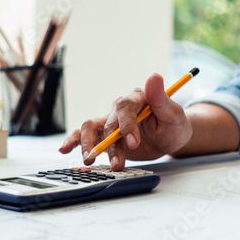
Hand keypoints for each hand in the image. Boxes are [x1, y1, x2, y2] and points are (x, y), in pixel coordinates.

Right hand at [59, 74, 192, 168]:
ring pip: (91, 128)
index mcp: (137, 98)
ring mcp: (110, 120)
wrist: (169, 138)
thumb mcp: (174, 115)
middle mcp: (120, 108)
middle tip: (117, 163)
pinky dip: (73, 141)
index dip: (127, 125)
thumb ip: (161, 98)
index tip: (133, 142)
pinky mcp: (104, 134)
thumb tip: (154, 76)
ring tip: (92, 161)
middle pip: (108, 123)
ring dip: (91, 146)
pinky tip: (65, 149)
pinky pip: (84, 135)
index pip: (126, 108)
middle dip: (111, 145)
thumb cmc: (173, 126)